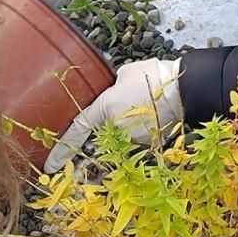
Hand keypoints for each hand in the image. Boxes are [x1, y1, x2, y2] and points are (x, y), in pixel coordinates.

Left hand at [44, 57, 182, 171]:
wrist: (186, 89)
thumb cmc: (155, 76)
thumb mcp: (126, 72)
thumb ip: (113, 84)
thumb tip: (113, 88)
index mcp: (106, 107)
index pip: (77, 130)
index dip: (62, 149)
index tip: (50, 164)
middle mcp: (116, 127)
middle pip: (106, 128)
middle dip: (116, 118)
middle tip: (135, 100)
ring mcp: (133, 138)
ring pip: (125, 132)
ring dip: (132, 121)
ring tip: (150, 102)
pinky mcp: (149, 143)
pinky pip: (140, 134)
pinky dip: (145, 125)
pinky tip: (157, 110)